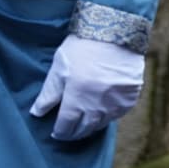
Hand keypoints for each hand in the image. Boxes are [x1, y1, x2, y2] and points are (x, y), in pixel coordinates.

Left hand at [30, 35, 144, 140]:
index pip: (66, 126)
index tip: (56, 133)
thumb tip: (37, 113)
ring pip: (102, 123)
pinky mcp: (131, 96)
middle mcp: (97, 104)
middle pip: (84, 128)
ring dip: (91, 126)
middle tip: (69, 132)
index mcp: (76, 98)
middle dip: (75, 133)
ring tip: (85, 123)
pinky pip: (118, 114)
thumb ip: (49, 93)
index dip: (60, 132)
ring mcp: (116, 102)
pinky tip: (103, 112)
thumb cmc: (83, 48)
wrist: (116, 34)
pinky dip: (109, 116)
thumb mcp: (59, 68)